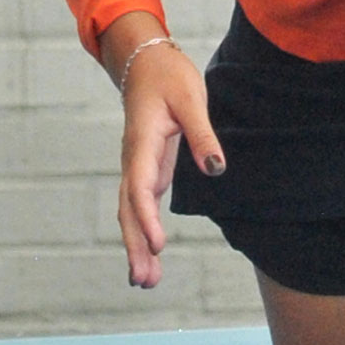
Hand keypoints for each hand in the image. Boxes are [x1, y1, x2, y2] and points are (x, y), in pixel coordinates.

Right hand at [106, 29, 224, 292]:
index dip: (146, 217)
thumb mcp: (191, 99)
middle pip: (128, 209)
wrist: (145, 62)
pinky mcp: (147, 170)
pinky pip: (140, 207)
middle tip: (143, 280)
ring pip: (131, 212)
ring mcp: (138, 167)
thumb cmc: (169, 77)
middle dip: (135, 245)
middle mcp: (134, 160)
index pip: (140, 186)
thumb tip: (216, 170)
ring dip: (136, 245)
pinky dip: (142, 232)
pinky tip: (151, 255)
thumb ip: (202, 135)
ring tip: (145, 282)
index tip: (158, 243)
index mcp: (141, 142)